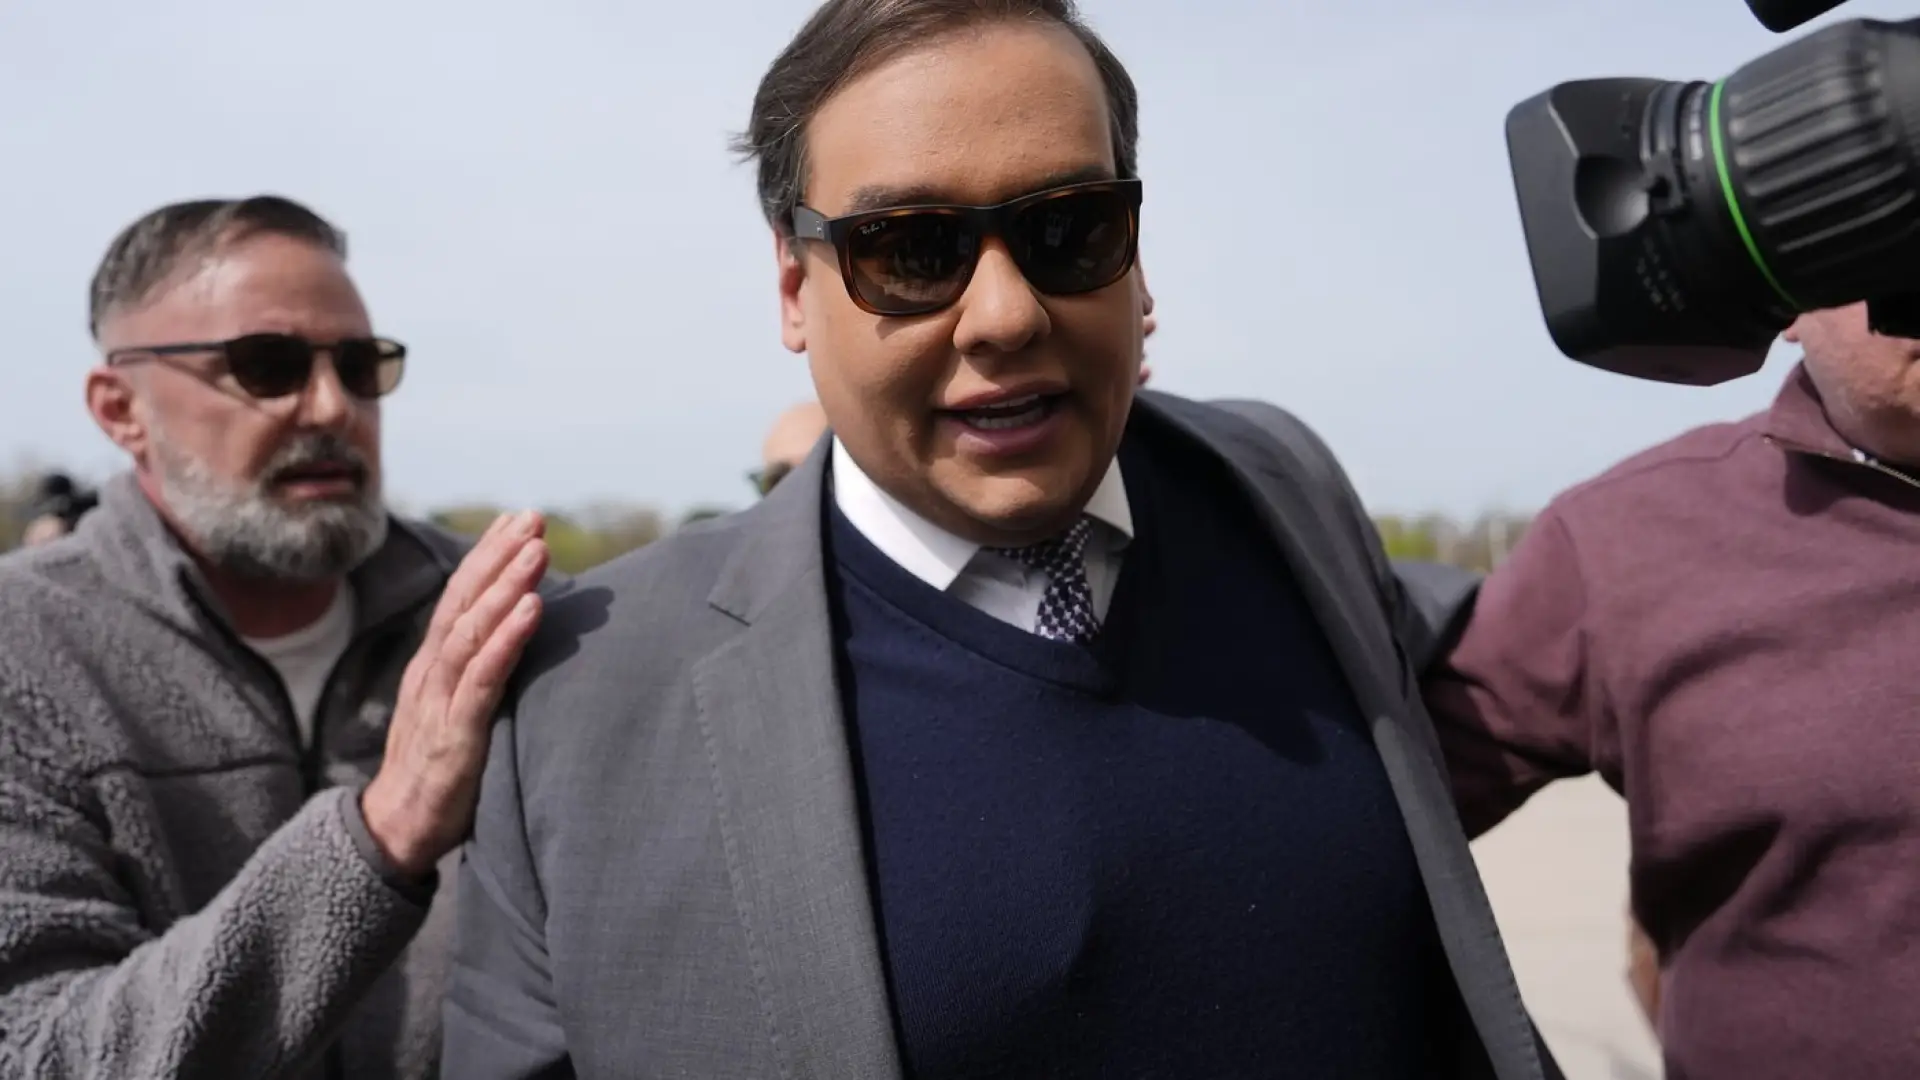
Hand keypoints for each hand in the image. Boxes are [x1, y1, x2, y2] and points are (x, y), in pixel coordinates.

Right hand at [361, 510, 548, 877]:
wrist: (396, 833)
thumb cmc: (438, 773)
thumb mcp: (457, 713)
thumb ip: (480, 678)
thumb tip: (520, 643)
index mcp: (434, 666)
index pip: (460, 599)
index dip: (487, 557)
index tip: (516, 520)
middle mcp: (432, 674)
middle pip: (464, 602)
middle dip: (498, 555)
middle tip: (531, 516)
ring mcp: (440, 702)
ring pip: (472, 631)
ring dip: (506, 585)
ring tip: (536, 549)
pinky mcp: (455, 736)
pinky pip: (482, 678)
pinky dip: (508, 639)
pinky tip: (532, 609)